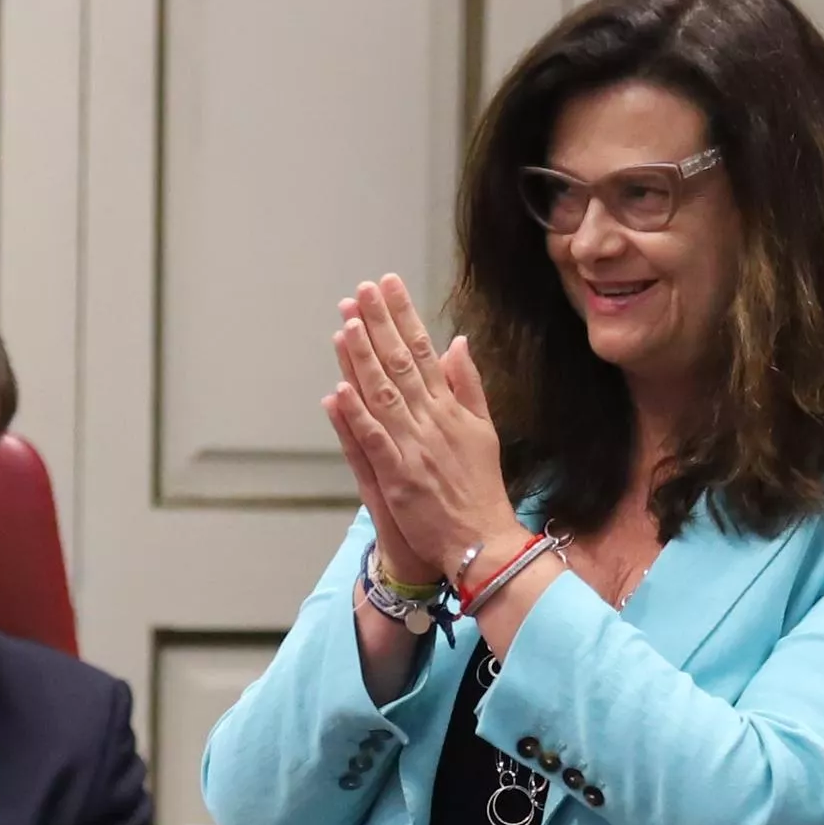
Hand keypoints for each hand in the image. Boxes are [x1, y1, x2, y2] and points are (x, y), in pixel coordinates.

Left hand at [320, 274, 522, 587]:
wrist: (482, 539)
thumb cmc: (480, 487)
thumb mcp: (484, 429)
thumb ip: (468, 385)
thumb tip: (457, 343)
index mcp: (451, 407)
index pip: (424, 350)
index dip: (404, 316)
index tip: (388, 285)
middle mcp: (432, 420)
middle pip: (401, 364)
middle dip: (379, 324)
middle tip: (361, 290)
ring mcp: (413, 447)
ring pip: (383, 394)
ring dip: (363, 359)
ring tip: (346, 324)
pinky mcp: (398, 475)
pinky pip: (374, 440)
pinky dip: (357, 416)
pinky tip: (339, 389)